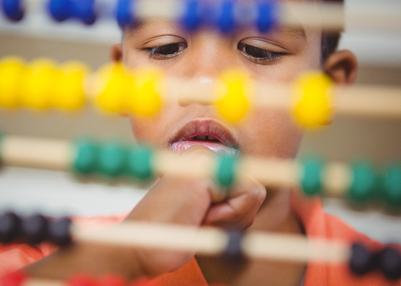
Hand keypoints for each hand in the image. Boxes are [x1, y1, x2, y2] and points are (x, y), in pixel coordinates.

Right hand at [125, 145, 265, 276]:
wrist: (141, 245)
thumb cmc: (173, 232)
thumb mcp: (209, 211)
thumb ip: (232, 198)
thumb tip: (259, 191)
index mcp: (203, 162)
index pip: (248, 187)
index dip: (234, 213)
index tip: (202, 218)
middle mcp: (204, 154)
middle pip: (254, 188)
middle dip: (236, 215)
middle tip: (199, 219)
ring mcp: (204, 158)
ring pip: (255, 192)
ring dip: (231, 217)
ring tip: (196, 216)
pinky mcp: (207, 169)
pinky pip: (248, 195)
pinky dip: (229, 215)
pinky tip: (198, 215)